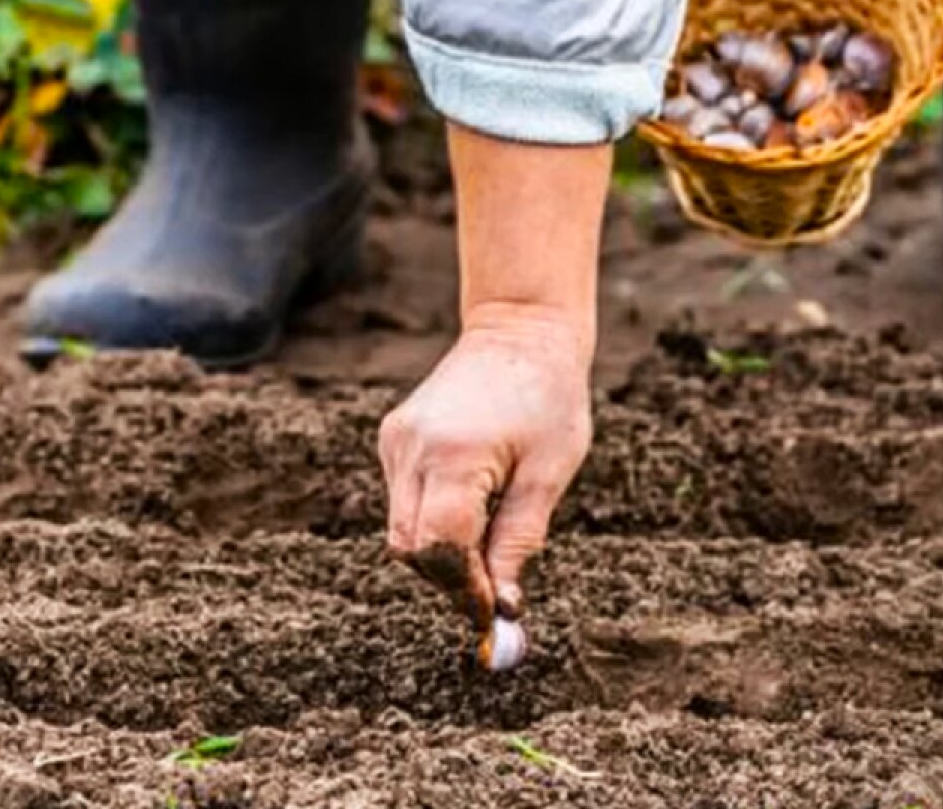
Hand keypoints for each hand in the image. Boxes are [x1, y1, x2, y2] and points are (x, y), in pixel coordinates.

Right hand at [378, 309, 591, 629]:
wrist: (520, 329)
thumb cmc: (548, 397)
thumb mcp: (548, 474)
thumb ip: (519, 541)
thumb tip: (503, 606)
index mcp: (455, 454)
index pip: (442, 549)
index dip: (467, 590)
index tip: (495, 614)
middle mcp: (413, 447)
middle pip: (412, 547)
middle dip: (450, 578)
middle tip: (495, 590)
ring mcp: (397, 439)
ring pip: (402, 529)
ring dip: (440, 551)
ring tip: (488, 541)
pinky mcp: (393, 435)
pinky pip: (402, 499)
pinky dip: (430, 519)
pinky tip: (470, 505)